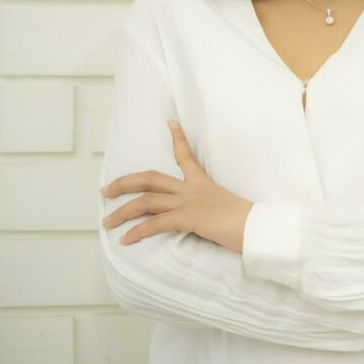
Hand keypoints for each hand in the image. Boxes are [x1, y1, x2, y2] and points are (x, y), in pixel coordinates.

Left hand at [100, 119, 252, 252]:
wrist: (257, 227)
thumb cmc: (248, 222)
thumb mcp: (228, 207)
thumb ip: (212, 207)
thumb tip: (208, 218)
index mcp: (203, 183)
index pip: (186, 156)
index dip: (177, 138)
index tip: (169, 123)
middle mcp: (192, 189)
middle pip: (150, 179)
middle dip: (124, 183)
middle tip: (106, 189)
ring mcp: (188, 202)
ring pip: (146, 201)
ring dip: (122, 211)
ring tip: (107, 221)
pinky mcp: (187, 218)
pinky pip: (154, 224)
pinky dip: (137, 232)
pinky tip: (125, 240)